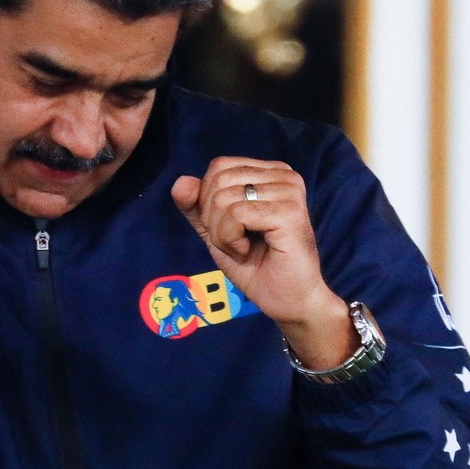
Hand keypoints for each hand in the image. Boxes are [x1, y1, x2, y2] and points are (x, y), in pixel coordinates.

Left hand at [172, 158, 352, 366]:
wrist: (287, 301)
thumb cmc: (256, 266)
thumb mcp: (216, 231)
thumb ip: (196, 206)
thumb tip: (180, 181)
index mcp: (271, 173)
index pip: (218, 167)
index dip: (209, 202)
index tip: (231, 228)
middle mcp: (284, 175)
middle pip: (219, 181)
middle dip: (214, 220)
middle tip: (237, 243)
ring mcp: (290, 192)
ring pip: (224, 199)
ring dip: (222, 234)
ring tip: (244, 248)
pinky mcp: (289, 212)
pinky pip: (236, 214)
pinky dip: (231, 240)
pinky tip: (248, 252)